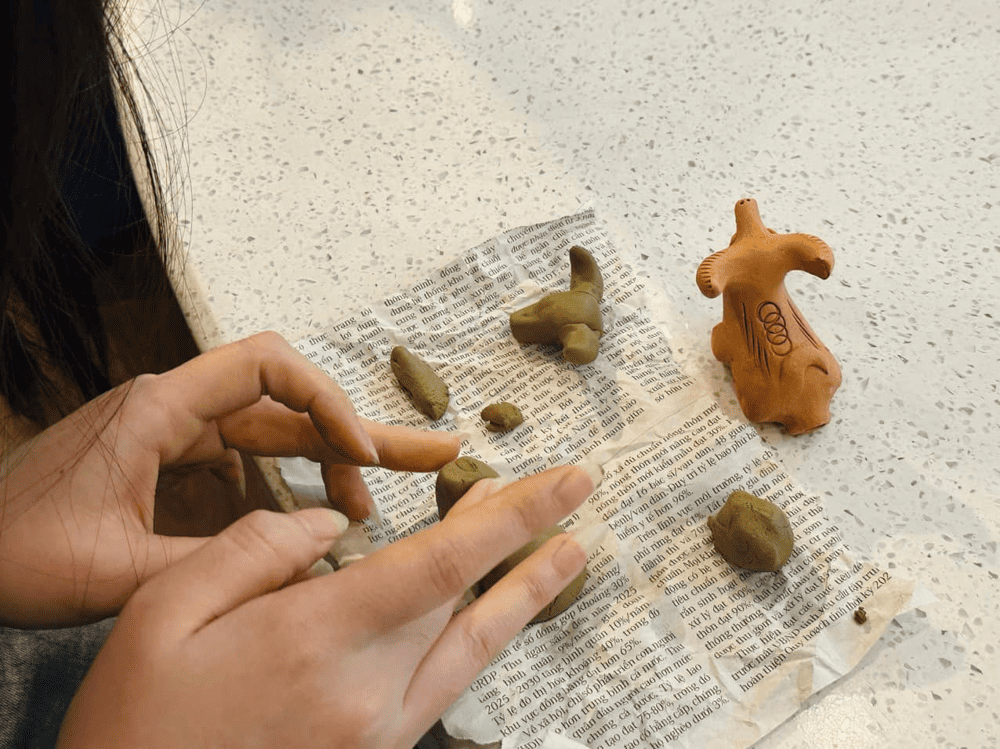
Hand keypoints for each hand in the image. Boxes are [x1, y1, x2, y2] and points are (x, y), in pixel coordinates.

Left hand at [0, 331, 458, 626]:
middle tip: (431, 451)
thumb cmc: (11, 551)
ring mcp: (167, 434)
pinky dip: (282, 483)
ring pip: (270, 433)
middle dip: (359, 432)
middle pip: (287, 403)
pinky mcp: (161, 460)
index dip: (328, 404)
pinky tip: (304, 516)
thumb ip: (220, 561)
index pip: (268, 368)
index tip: (361, 457)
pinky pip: (240, 459)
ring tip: (369, 506)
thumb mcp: (118, 572)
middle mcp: (171, 410)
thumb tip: (315, 551)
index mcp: (158, 410)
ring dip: (324, 464)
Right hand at [57, 465, 591, 748]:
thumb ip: (251, 549)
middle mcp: (365, 692)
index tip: (570, 482)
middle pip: (463, 598)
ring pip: (470, 648)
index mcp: (313, 640)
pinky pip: (444, 686)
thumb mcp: (160, 614)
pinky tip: (488, 618)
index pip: (440, 564)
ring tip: (571, 554)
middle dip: (512, 537)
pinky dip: (477, 640)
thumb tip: (330, 525)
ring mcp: (377, 732)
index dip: (514, 518)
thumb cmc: (134, 724)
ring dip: (524, 594)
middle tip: (560, 491)